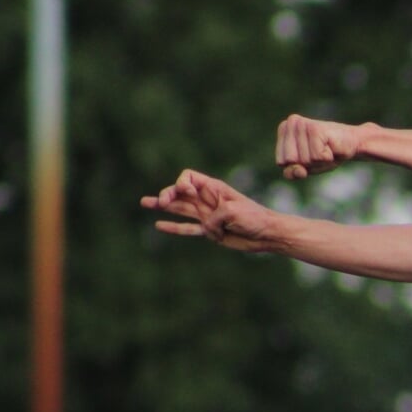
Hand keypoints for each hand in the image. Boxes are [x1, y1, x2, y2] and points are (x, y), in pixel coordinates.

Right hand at [141, 169, 276, 251]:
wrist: (267, 234)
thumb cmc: (255, 218)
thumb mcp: (233, 212)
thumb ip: (213, 217)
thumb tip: (205, 228)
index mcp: (213, 188)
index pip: (188, 177)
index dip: (182, 183)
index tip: (187, 192)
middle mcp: (207, 200)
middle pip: (180, 193)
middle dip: (167, 195)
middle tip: (160, 202)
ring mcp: (207, 215)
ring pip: (180, 209)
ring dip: (162, 206)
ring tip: (144, 202)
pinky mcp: (210, 231)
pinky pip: (188, 229)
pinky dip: (174, 228)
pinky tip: (159, 225)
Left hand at [276, 114, 364, 179]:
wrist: (353, 143)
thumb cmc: (327, 154)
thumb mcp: (305, 167)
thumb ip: (293, 173)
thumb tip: (299, 170)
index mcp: (284, 128)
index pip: (281, 162)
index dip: (299, 165)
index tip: (311, 154)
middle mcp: (291, 123)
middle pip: (291, 161)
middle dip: (308, 163)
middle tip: (319, 152)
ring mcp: (302, 124)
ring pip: (304, 160)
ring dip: (318, 160)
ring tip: (326, 149)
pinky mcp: (315, 129)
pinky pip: (316, 157)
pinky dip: (326, 158)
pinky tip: (331, 147)